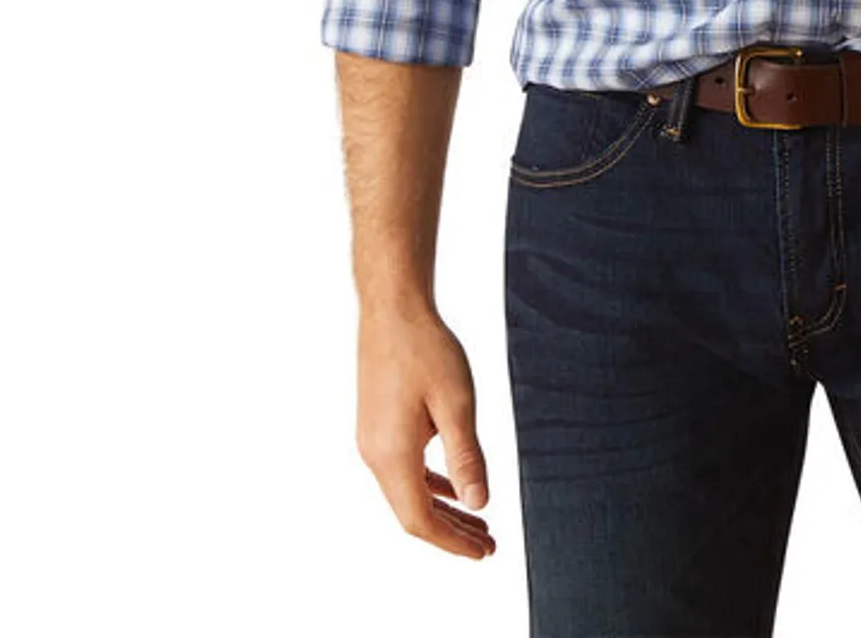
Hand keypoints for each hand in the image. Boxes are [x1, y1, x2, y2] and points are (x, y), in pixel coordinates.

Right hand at [355, 305, 497, 558]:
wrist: (393, 308)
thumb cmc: (425, 349)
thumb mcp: (457, 403)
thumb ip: (467, 457)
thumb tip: (479, 504)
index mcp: (392, 455)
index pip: (420, 520)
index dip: (452, 542)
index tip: (483, 552)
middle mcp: (375, 455)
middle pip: (412, 512)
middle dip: (451, 531)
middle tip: (488, 544)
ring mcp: (372, 440)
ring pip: (407, 492)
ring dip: (442, 509)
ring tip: (477, 520)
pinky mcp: (376, 425)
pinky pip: (403, 469)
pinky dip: (429, 484)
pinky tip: (452, 486)